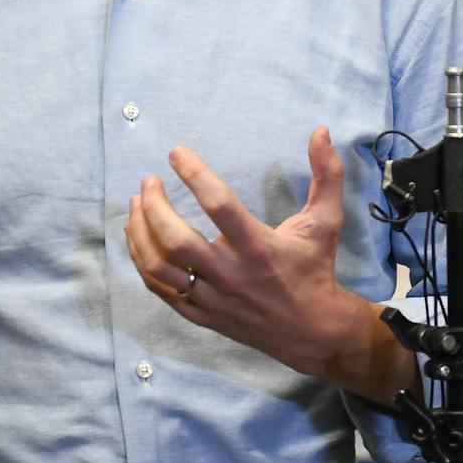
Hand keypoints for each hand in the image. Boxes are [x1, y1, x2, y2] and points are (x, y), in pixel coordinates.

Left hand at [125, 126, 415, 398]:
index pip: (218, 204)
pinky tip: (139, 237)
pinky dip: (142, 261)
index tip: (176, 152)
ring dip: (140, 232)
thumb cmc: (316, 269)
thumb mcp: (326, 221)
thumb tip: (321, 130)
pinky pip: (161, 289)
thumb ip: (326, 174)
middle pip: (175, 239)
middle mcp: (231, 274)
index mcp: (258, 247)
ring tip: (136, 204)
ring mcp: (213, 297)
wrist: (313, 332)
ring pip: (160, 267)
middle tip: (148, 181)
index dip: (193, 174)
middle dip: (154, 206)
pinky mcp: (202, 314)